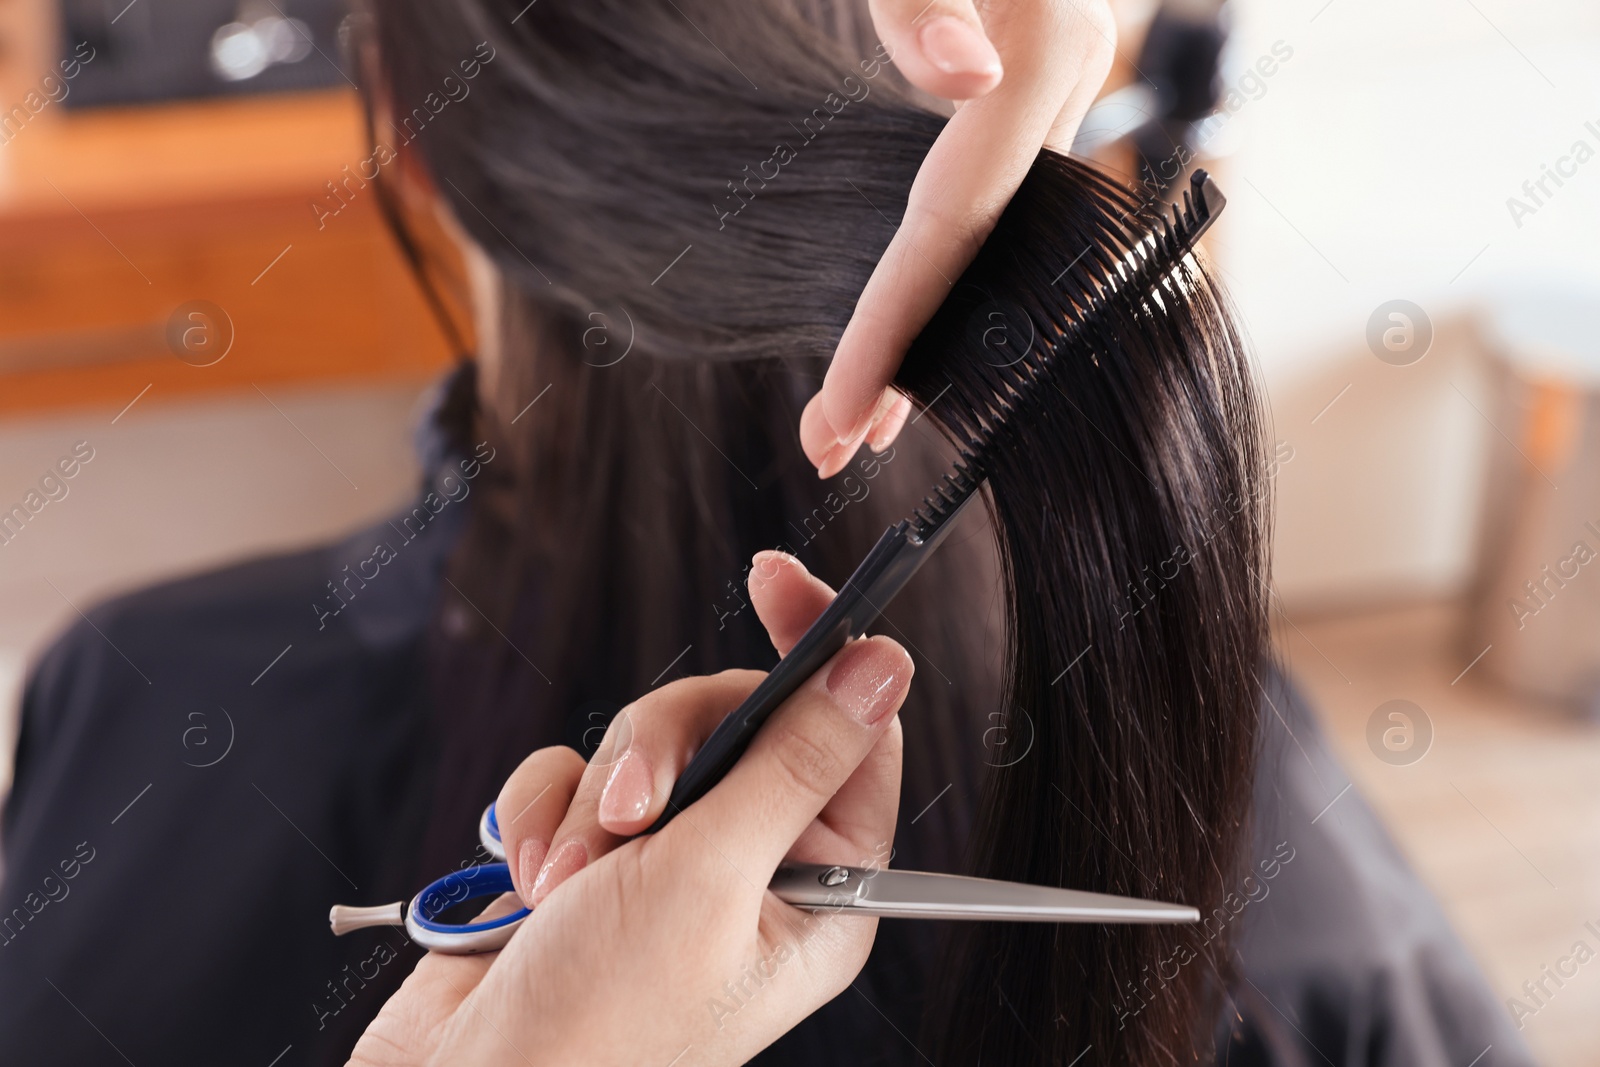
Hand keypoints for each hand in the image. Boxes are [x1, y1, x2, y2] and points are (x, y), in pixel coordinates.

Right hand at [349, 552, 910, 1065]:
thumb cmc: (600, 1028)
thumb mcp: (711, 879)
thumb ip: (792, 761)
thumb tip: (879, 668)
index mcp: (819, 888)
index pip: (848, 733)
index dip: (819, 649)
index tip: (776, 579)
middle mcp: (751, 868)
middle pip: (735, 722)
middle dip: (663, 757)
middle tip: (631, 818)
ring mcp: (665, 862)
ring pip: (643, 745)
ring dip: (589, 807)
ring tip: (564, 886)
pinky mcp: (586, 856)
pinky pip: (568, 777)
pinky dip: (537, 821)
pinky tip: (525, 886)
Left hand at [801, 0, 1116, 475]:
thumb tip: (962, 80)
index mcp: (1044, 53)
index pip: (953, 225)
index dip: (891, 330)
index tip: (835, 417)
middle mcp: (1068, 81)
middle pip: (980, 254)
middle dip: (903, 358)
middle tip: (828, 445)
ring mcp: (1061, 83)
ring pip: (990, 235)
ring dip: (925, 328)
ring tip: (859, 412)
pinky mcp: (1040, 80)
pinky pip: (992, 198)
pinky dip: (946, 269)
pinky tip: (913, 319)